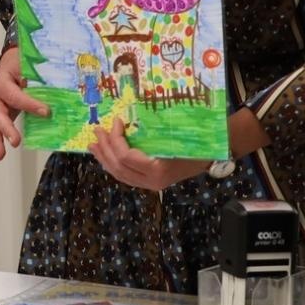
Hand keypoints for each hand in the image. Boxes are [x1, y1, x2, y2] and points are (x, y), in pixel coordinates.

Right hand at [0, 46, 50, 165]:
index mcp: (2, 80)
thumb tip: (50, 101)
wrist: (13, 60)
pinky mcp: (0, 114)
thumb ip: (37, 81)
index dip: (29, 104)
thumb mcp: (29, 66)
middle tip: (15, 142)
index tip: (46, 112)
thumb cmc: (21, 61)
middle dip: (6, 129)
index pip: (14, 95)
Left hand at [88, 118, 205, 190]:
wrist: (211, 159)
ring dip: (104, 157)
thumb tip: (126, 119)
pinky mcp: (148, 182)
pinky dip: (112, 165)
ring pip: (118, 174)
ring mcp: (149, 184)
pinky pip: (124, 176)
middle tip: (97, 131)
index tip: (116, 121)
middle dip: (105, 148)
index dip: (116, 139)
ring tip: (93, 144)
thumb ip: (153, 133)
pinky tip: (104, 155)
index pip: (126, 157)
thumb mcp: (178, 137)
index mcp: (158, 170)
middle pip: (118, 166)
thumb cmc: (197, 145)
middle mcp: (151, 181)